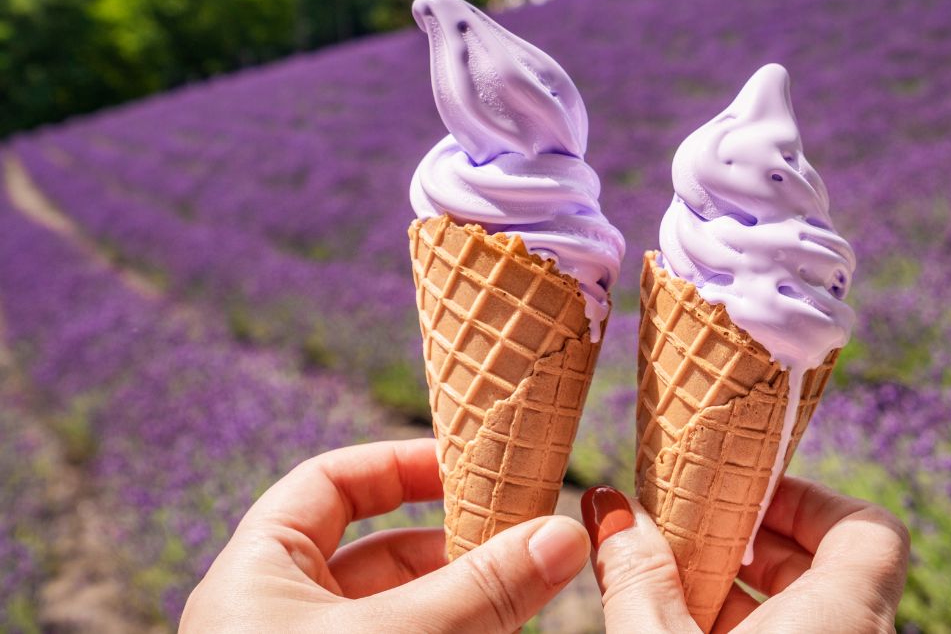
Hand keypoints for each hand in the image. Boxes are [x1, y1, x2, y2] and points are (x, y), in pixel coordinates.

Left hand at [181, 439, 590, 632]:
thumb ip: (484, 587)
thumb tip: (564, 532)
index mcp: (255, 572)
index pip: (328, 484)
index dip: (399, 465)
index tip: (469, 467)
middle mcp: (271, 614)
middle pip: (370, 550)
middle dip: (449, 543)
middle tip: (518, 539)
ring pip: (390, 610)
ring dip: (457, 597)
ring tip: (522, 591)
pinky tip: (495, 633)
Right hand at [581, 477, 909, 632]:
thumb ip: (637, 574)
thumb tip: (609, 506)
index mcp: (845, 618)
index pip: (867, 527)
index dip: (806, 498)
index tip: (738, 496)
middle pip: (830, 565)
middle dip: (754, 542)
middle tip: (691, 533)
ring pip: (812, 614)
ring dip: (745, 593)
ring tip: (673, 584)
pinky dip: (752, 632)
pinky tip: (685, 631)